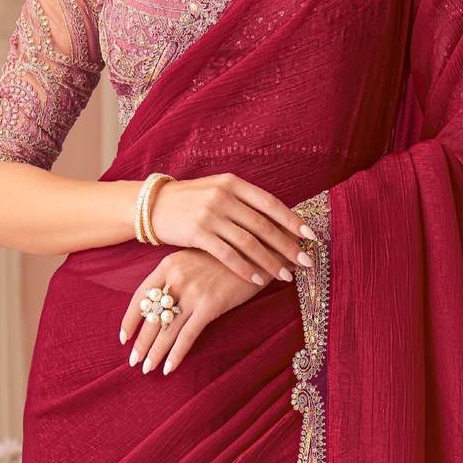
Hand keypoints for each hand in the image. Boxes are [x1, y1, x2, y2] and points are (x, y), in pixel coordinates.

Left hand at [119, 247, 267, 375]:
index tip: (123, 337)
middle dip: (141, 342)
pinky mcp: (210, 306)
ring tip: (147, 368)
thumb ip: (176, 276)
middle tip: (133, 361)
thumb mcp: (194, 259)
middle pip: (151, 316)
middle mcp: (176, 278)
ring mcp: (193, 292)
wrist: (257, 251)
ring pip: (166, 329)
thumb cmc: (226, 257)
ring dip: (154, 352)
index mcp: (168, 264)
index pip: (140, 296)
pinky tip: (169, 368)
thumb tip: (160, 303)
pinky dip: (176, 354)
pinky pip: (187, 336)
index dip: (130, 319)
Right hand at [147, 172, 317, 285]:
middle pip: (263, 225)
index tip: (310, 235)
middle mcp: (224, 196)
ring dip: (270, 261)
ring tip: (286, 275)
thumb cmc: (189, 199)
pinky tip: (258, 280)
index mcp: (232, 183)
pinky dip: (246, 268)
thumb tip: (277, 217)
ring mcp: (210, 215)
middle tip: (305, 261)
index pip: (270, 203)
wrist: (152, 205)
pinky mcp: (198, 234)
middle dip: (287, 245)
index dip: (292, 220)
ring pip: (249, 243)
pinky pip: (228, 255)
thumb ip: (243, 200)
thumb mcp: (216, 189)